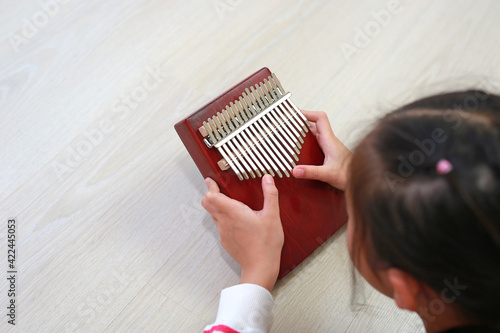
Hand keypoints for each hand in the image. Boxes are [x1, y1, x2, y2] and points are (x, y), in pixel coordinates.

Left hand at [201, 175, 283, 291]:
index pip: (211, 197)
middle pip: (207, 204)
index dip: (210, 187)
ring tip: (226, 201)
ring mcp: (223, 233)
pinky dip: (222, 218)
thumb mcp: (272, 216)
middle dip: (210, 194)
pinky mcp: (225, 241)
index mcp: (234, 213)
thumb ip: (270, 195)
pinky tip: (234, 219)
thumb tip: (267, 179)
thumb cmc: (266, 244)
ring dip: (216, 206)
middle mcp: (225, 222)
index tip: (211, 181)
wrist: (260, 267)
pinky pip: (219, 226)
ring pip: (213, 215)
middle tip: (216, 188)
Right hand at [293, 111, 351, 189]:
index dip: (308, 113)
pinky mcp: (327, 153)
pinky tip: (299, 149)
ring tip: (290, 134)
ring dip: (303, 132)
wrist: (360, 181)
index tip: (295, 114)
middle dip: (301, 122)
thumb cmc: (350, 175)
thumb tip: (295, 170)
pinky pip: (315, 142)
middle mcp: (329, 141)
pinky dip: (306, 142)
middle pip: (314, 124)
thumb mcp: (328, 174)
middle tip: (288, 124)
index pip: (320, 118)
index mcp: (330, 140)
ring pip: (314, 133)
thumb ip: (311, 172)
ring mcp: (328, 147)